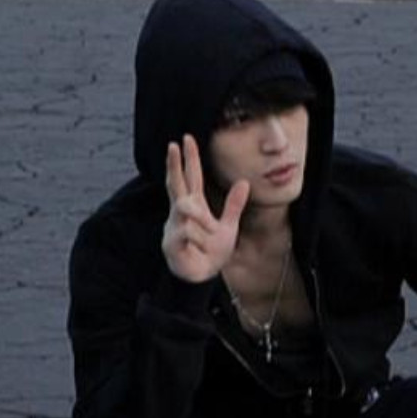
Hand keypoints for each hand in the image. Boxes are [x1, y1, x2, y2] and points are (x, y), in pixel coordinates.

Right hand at [161, 134, 250, 282]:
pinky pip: (185, 231)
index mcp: (195, 207)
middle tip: (173, 145)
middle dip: (174, 164)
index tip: (185, 140)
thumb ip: (234, 206)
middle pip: (175, 183)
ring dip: (200, 217)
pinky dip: (198, 236)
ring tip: (210, 229)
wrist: (203, 278)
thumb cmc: (211, 252)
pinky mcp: (172, 243)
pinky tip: (200, 245)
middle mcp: (181, 213)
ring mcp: (174, 227)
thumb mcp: (228, 226)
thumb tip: (244, 182)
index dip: (189, 159)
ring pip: (184, 208)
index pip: (191, 178)